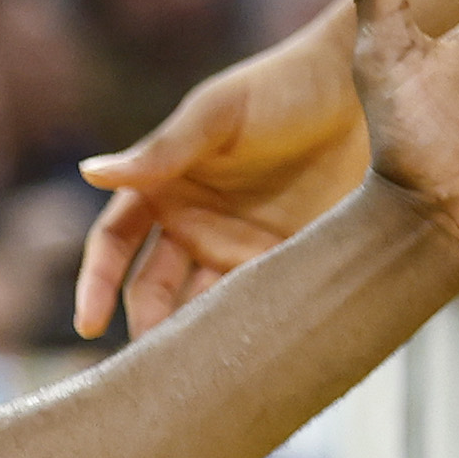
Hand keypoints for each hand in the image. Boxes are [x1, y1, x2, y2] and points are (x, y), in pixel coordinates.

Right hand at [71, 20, 371, 338]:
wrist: (370, 92)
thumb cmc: (286, 86)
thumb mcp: (220, 114)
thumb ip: (161, 150)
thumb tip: (90, 172)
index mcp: (164, 185)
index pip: (113, 243)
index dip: (95, 283)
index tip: (88, 325)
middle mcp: (193, 222)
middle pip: (151, 288)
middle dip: (145, 327)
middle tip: (150, 368)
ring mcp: (238, 245)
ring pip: (199, 306)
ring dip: (192, 338)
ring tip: (193, 372)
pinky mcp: (284, 260)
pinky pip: (255, 306)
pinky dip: (244, 330)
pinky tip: (245, 353)